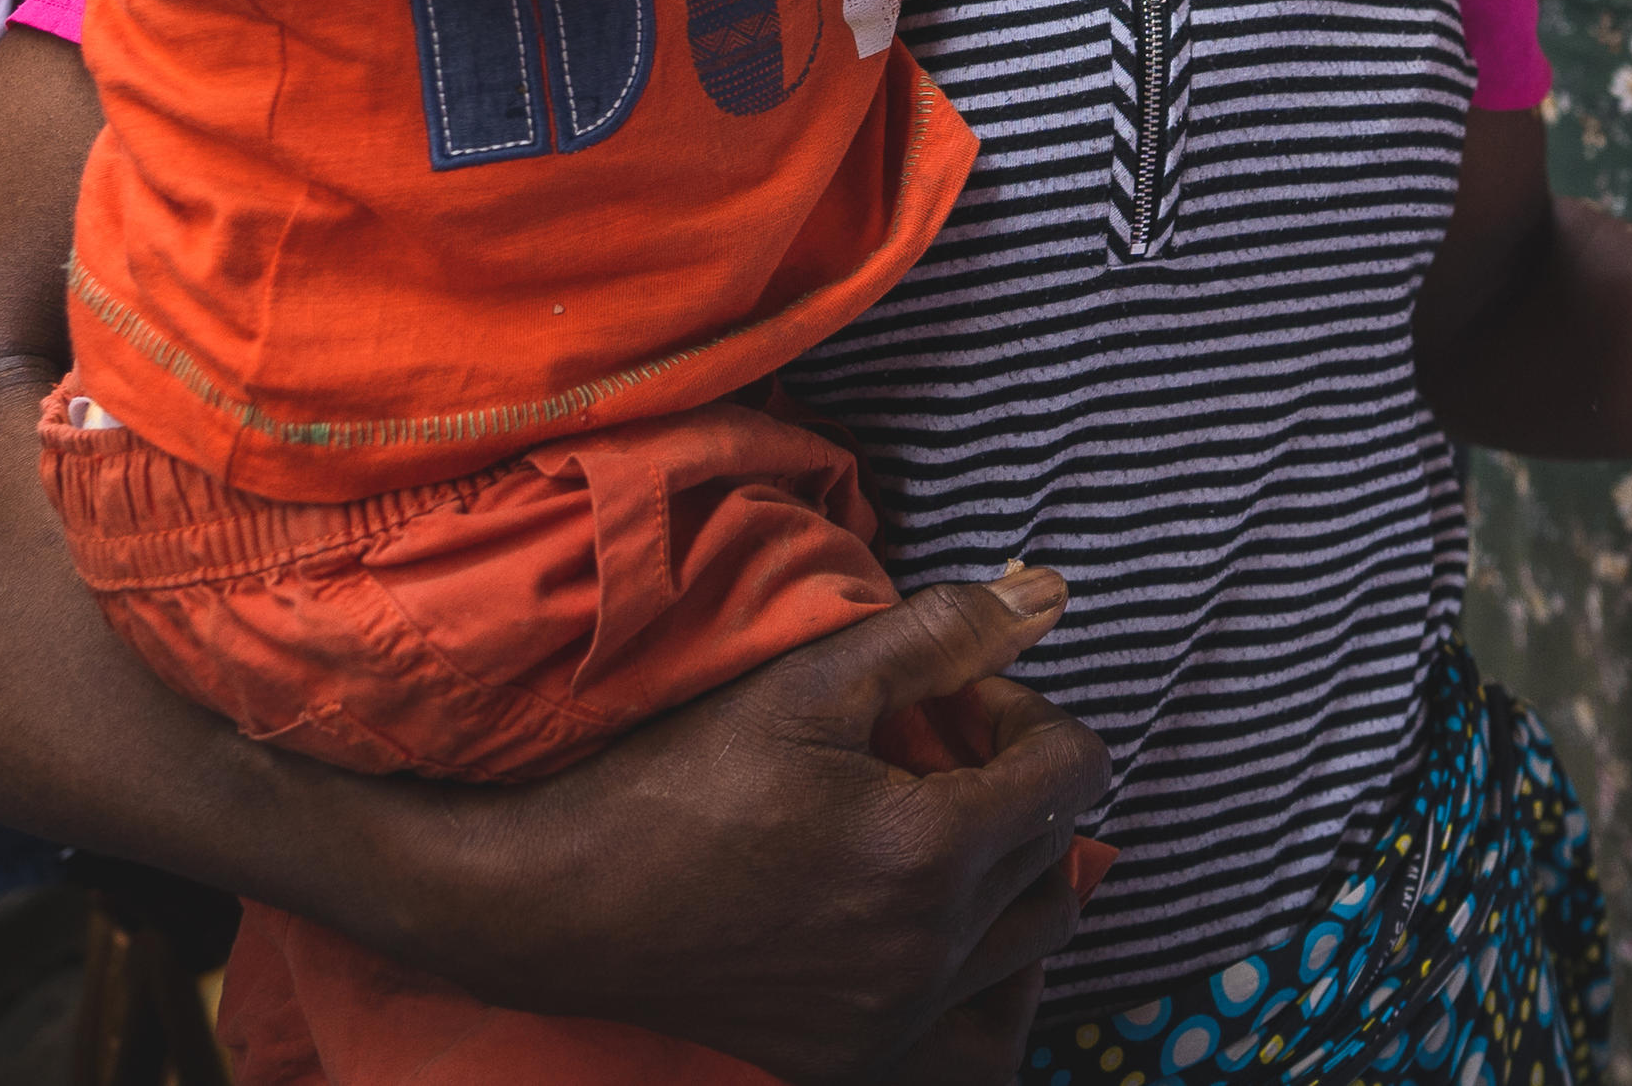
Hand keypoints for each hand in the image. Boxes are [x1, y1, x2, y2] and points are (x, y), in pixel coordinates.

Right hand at [387, 574, 1113, 1084]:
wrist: (556, 906)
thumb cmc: (674, 782)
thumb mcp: (808, 684)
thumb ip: (943, 634)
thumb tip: (1051, 592)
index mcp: (930, 851)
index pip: (1075, 770)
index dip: (1026, 712)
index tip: (952, 700)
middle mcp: (929, 951)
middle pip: (1058, 850)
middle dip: (1017, 782)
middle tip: (932, 747)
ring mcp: (895, 1015)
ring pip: (1033, 934)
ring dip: (1007, 867)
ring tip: (927, 821)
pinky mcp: (857, 1053)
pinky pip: (968, 1001)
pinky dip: (959, 943)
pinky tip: (886, 895)